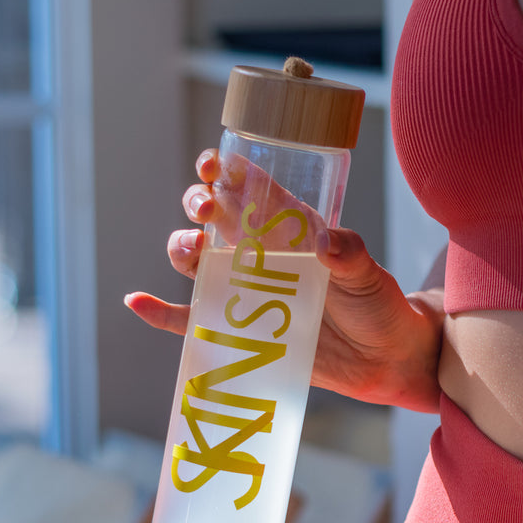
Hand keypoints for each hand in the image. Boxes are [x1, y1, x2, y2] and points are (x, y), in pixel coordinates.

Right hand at [125, 149, 443, 410]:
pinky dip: (161, 313)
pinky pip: (189, 320)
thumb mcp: (369, 276)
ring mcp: (245, 290)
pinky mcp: (237, 330)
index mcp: (289, 229)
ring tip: (192, 250)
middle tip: (205, 209)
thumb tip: (327, 241)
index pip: (249, 189)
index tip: (212, 164)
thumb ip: (351, 256)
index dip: (224, 170)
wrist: (385, 358)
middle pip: (212, 219)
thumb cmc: (379, 305)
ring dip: (182, 248)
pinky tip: (137, 301)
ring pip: (196, 262)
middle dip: (198, 204)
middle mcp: (260, 254)